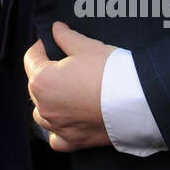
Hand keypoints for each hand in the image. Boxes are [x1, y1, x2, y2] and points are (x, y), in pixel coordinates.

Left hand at [24, 22, 115, 151]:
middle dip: (47, 72)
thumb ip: (66, 37)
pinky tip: (67, 119)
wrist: (138, 101)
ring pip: (42, 112)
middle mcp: (45, 106)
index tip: (53, 41)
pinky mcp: (75, 140)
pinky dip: (58, 129)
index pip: (31, 58)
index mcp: (42, 81)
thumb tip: (56, 29)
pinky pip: (56, 137)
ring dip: (49, 101)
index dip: (42, 46)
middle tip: (66, 63)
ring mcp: (58, 126)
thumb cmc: (110, 73)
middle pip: (35, 85)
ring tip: (66, 90)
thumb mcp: (87, 47)